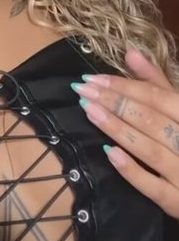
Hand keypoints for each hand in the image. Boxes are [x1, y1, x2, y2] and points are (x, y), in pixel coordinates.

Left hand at [71, 48, 178, 217]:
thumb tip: (130, 52)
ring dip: (117, 129)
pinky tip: (109, 152)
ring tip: (88, 110)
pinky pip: (153, 187)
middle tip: (82, 90)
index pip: (157, 97)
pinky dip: (131, 170)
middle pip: (151, 120)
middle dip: (114, 103)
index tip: (92, 79)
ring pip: (149, 149)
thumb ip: (157, 81)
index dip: (123, 86)